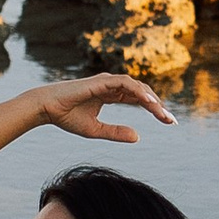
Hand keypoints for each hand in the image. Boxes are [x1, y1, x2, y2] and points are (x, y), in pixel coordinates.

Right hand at [33, 73, 177, 142]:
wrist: (47, 108)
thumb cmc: (67, 117)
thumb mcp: (96, 130)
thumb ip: (116, 132)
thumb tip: (138, 137)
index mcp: (110, 95)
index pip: (138, 100)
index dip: (154, 109)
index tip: (168, 122)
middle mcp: (111, 86)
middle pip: (141, 93)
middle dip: (158, 106)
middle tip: (171, 120)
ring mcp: (107, 82)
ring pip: (136, 87)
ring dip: (151, 99)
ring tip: (162, 114)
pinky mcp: (101, 81)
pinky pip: (125, 84)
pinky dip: (138, 92)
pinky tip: (149, 103)